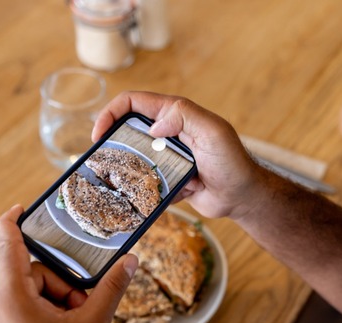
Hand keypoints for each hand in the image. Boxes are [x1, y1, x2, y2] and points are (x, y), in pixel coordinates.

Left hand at [0, 205, 137, 322]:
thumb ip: (111, 289)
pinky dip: (44, 315)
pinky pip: (20, 311)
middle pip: (32, 274)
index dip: (12, 221)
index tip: (19, 207)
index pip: (7, 246)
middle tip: (82, 311)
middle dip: (62, 287)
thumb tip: (129, 262)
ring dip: (56, 303)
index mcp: (10, 300)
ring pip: (28, 294)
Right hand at [92, 91, 267, 219]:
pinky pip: (144, 182)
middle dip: (111, 144)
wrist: (241, 198)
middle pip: (127, 131)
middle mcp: (167, 133)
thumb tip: (152, 124)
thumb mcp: (213, 132)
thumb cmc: (232, 162)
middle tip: (100, 162)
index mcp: (175, 114)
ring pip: (133, 159)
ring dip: (123, 170)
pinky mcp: (166, 178)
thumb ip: (185, 116)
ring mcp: (165, 157)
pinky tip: (134, 200)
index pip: (133, 103)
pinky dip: (138, 189)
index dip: (111, 113)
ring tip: (112, 184)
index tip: (99, 134)